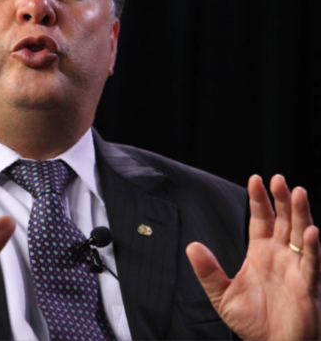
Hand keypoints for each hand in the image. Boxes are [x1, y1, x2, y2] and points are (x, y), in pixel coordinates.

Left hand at [187, 175, 320, 339]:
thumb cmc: (252, 322)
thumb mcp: (222, 295)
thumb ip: (208, 271)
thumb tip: (191, 246)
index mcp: (260, 253)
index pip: (261, 219)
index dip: (259, 200)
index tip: (255, 179)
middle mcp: (280, 256)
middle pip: (283, 220)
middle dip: (281, 199)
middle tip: (277, 179)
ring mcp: (295, 268)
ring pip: (300, 235)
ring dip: (300, 214)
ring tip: (298, 192)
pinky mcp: (308, 286)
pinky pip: (311, 263)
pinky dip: (311, 247)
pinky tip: (310, 231)